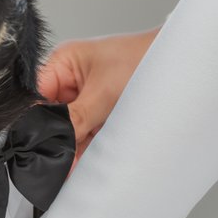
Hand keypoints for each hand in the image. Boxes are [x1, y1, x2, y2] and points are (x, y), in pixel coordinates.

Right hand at [37, 28, 158, 161]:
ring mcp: (85, 98)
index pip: (36, 97)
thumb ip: (75, 119)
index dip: (37, 121)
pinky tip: (93, 155)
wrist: (181, 67)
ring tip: (85, 154)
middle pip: (52, 117)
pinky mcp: (100, 113)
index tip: (43, 142)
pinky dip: (90, 145)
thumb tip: (54, 141)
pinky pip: (87, 134)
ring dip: (77, 143)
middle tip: (64, 156)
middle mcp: (69, 81)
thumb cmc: (143, 60)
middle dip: (60, 136)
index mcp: (61, 64)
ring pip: (70, 129)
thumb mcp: (103, 92)